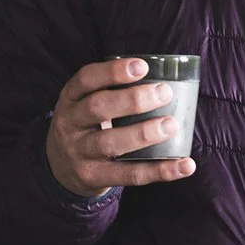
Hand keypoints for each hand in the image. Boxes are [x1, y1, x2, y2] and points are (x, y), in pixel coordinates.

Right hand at [44, 57, 196, 197]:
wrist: (59, 168)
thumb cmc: (87, 126)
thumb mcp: (85, 103)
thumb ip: (112, 91)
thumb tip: (165, 81)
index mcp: (70, 98)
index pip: (86, 79)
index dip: (113, 72)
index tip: (142, 67)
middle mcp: (70, 124)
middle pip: (98, 108)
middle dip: (133, 100)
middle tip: (164, 93)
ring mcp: (79, 152)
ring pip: (110, 143)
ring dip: (144, 134)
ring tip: (171, 125)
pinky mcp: (92, 177)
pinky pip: (129, 175)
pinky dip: (160, 171)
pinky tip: (185, 165)